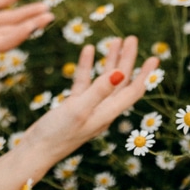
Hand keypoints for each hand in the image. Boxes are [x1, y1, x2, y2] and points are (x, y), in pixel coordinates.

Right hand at [22, 36, 159, 158]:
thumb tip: (120, 73)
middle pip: (120, 82)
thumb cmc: (57, 134)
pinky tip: (88, 51)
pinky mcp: (74, 106)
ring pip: (104, 80)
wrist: (35, 151)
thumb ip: (99, 91)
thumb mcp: (79, 110)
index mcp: (107, 113)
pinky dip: (87, 66)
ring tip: (115, 41)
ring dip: (110, 61)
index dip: (144, 75)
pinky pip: (85, 82)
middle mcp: (102, 110)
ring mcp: (88, 107)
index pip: (132, 91)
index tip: (155, 58)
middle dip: (128, 60)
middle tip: (132, 39)